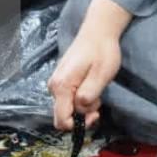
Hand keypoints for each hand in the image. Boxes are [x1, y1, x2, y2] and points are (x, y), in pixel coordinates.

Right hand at [47, 0, 131, 129]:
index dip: (78, 125)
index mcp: (61, 86)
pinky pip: (69, 99)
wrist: (98, 31)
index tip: (95, 114)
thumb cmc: (102, 51)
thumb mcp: (101, 75)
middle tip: (99, 102)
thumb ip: (89, 95)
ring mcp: (57, 83)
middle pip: (63, 116)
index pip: (61, 121)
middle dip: (82, 116)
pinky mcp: (62, 81)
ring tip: (97, 90)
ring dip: (84, 106)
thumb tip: (81, 110)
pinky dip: (81, 99)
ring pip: (67, 108)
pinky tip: (92, 88)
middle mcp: (54, 87)